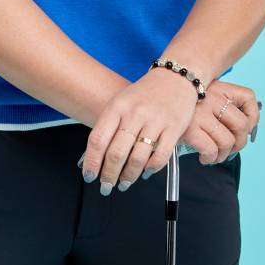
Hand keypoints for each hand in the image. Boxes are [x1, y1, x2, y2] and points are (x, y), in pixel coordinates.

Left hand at [80, 66, 198, 191]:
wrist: (175, 77)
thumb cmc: (145, 93)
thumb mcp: (121, 102)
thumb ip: (109, 126)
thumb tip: (94, 157)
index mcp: (117, 106)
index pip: (98, 139)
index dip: (92, 162)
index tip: (89, 176)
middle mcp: (135, 114)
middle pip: (116, 153)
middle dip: (109, 175)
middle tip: (106, 186)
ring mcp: (155, 121)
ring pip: (137, 159)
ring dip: (129, 176)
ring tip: (124, 183)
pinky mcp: (174, 128)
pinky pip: (159, 157)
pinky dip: (150, 170)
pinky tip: (145, 173)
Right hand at [179, 79, 259, 164]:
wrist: (149, 108)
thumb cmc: (177, 107)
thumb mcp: (201, 98)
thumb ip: (220, 107)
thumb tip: (246, 130)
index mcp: (217, 88)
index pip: (248, 97)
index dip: (253, 116)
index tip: (246, 129)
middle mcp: (211, 97)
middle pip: (242, 124)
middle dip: (239, 143)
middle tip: (229, 149)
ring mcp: (200, 113)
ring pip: (228, 141)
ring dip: (224, 154)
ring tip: (214, 155)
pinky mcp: (189, 129)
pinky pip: (211, 149)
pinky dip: (210, 158)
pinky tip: (204, 157)